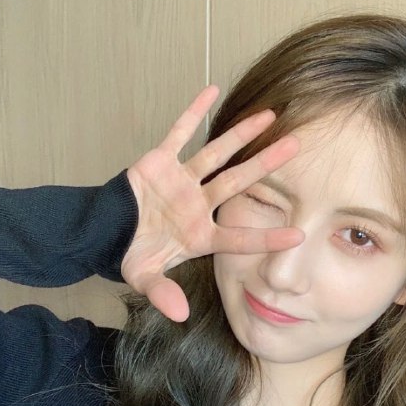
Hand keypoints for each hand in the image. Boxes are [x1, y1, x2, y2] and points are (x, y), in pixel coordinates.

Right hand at [122, 84, 303, 321]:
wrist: (105, 233)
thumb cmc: (131, 254)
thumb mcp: (144, 277)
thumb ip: (162, 293)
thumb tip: (180, 315)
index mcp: (200, 235)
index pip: (239, 237)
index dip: (267, 237)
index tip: (299, 235)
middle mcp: (198, 204)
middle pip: (238, 182)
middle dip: (265, 165)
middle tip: (296, 148)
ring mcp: (182, 180)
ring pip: (216, 154)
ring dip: (241, 134)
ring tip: (269, 116)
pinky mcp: (160, 161)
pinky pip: (179, 132)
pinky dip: (193, 112)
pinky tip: (213, 90)